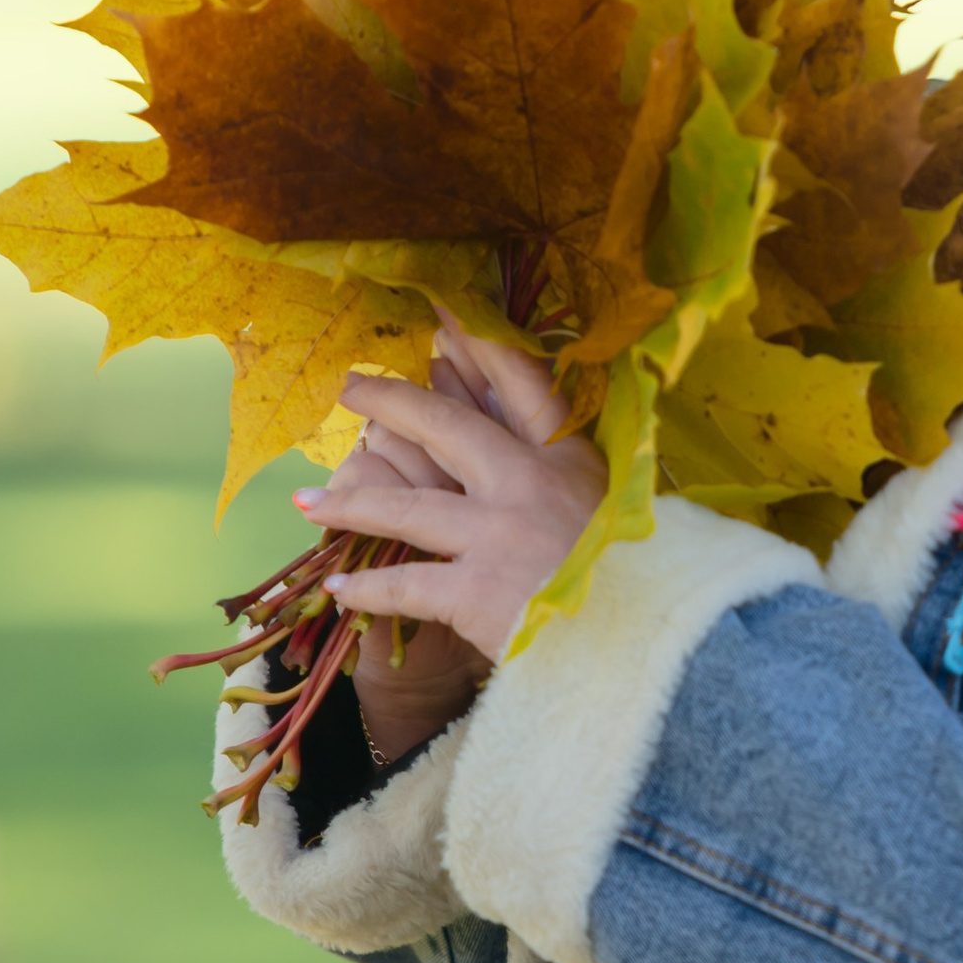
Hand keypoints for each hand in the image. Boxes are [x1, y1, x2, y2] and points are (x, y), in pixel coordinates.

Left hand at [294, 320, 604, 759]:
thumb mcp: (622, 511)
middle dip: (393, 401)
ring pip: (406, 506)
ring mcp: (499, 537)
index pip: (521, 384)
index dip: (480, 345)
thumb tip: (544, 455)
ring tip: (309, 500)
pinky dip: (367, 587)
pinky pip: (404, 583)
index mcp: (570, 461)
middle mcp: (529, 485)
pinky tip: (338, 587)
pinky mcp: (477, 591)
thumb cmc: (645, 582)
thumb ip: (582, 479)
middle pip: (446, 426)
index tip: (445, 316)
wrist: (653, 646)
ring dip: (353, 501)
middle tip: (351, 387)